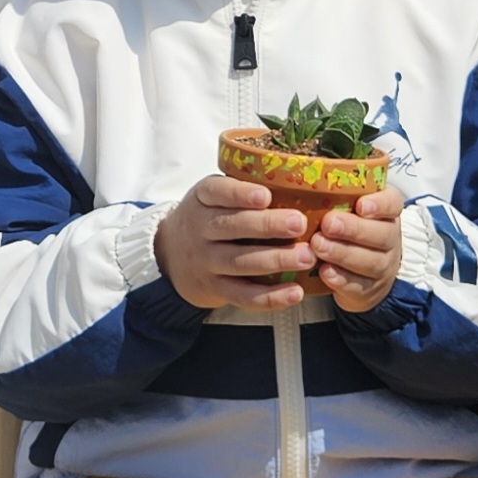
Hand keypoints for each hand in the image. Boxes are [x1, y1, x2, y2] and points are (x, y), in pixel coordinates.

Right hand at [155, 173, 316, 311]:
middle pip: (231, 227)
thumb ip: (241, 189)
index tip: (265, 195)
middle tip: (299, 223)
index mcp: (202, 199)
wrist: (170, 255)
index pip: (217, 192)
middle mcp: (200, 229)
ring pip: (240, 262)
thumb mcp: (212, 196)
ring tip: (306, 257)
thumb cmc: (207, 218)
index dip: (240, 194)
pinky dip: (270, 297)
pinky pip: (243, 295)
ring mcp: (206, 262)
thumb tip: (295, 180)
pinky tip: (294, 292)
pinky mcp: (215, 289)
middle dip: (267, 225)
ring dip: (275, 260)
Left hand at [311, 189, 405, 312]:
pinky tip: (325, 272)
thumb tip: (296, 173)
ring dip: (343, 253)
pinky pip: (358, 285)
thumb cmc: (348, 229)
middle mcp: (389, 238)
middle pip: (381, 234)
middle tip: (328, 224)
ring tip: (318, 245)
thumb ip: (333, 194)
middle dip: (353, 229)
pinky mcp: (369, 289)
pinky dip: (341, 279)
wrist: (364, 274)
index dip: (379, 204)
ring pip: (370, 261)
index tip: (361, 205)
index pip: (392, 203)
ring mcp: (382, 266)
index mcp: (386, 212)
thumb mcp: (346, 208)